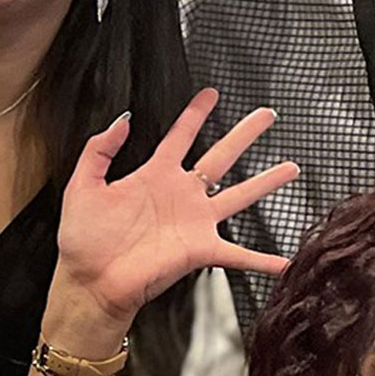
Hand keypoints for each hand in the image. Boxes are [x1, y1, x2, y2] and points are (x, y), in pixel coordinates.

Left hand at [56, 87, 296, 324]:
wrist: (91, 282)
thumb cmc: (83, 240)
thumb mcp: (84, 185)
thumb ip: (100, 149)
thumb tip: (124, 119)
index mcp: (153, 176)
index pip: (180, 136)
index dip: (195, 114)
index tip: (210, 93)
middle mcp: (180, 196)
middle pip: (220, 156)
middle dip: (244, 135)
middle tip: (266, 116)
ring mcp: (194, 222)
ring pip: (239, 195)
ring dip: (266, 183)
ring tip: (291, 168)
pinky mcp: (200, 250)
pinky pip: (238, 254)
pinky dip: (263, 260)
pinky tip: (286, 261)